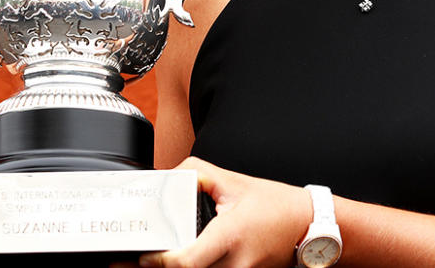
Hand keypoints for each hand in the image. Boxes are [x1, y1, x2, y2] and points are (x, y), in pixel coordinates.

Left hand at [139, 157, 311, 267]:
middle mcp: (234, 264)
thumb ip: (196, 176)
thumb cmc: (275, 205)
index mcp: (230, 237)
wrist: (308, 226)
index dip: (159, 263)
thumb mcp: (234, 182)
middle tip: (125, 265)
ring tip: (149, 264)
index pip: (187, 261)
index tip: (143, 257)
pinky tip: (174, 265)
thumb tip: (164, 181)